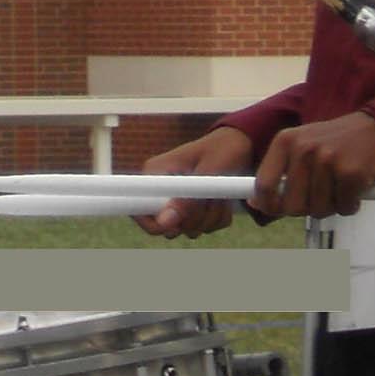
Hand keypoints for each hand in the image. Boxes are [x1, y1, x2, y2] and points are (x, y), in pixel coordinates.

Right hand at [133, 126, 252, 238]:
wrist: (240, 146)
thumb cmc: (222, 151)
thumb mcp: (207, 173)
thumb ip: (186, 199)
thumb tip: (165, 223)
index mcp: (154, 173)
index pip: (134, 206)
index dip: (152, 223)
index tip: (175, 226)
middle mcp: (160, 188)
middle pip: (166, 225)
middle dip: (194, 219)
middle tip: (211, 200)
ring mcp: (177, 200)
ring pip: (188, 229)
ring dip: (210, 219)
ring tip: (221, 197)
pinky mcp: (193, 209)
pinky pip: (203, 228)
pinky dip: (218, 220)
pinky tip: (223, 202)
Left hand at [251, 112, 374, 219]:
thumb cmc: (335, 142)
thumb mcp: (300, 145)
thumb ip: (278, 172)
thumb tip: (255, 203)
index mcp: (285, 142)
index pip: (264, 184)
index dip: (267, 205)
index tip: (274, 211)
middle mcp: (303, 149)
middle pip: (292, 204)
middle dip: (306, 209)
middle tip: (319, 198)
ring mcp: (327, 160)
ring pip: (319, 210)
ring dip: (331, 207)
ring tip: (338, 188)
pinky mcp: (351, 173)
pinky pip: (344, 208)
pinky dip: (350, 206)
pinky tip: (354, 190)